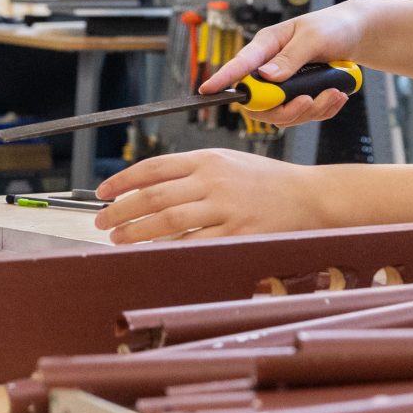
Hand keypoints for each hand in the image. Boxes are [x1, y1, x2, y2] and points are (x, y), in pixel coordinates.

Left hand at [94, 148, 328, 242]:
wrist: (310, 196)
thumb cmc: (266, 182)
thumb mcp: (228, 162)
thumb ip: (192, 172)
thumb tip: (147, 188)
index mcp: (208, 159)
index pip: (154, 168)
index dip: (122, 181)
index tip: (102, 193)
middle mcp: (214, 181)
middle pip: (154, 196)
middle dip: (121, 210)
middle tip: (101, 221)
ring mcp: (226, 209)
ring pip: (169, 221)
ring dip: (137, 231)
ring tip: (119, 238)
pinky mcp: (238, 234)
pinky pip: (195, 244)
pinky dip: (169, 249)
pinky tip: (153, 253)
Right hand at [198, 2, 363, 127]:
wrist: (353, 35)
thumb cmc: (331, 27)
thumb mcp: (312, 38)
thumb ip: (290, 58)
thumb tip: (266, 76)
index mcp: (266, 46)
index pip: (239, 65)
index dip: (222, 79)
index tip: (207, 90)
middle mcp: (270, 68)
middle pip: (259, 103)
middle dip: (285, 109)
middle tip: (310, 100)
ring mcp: (284, 85)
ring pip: (283, 114)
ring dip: (310, 110)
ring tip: (333, 94)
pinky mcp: (298, 95)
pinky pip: (302, 115)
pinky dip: (321, 111)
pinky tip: (335, 97)